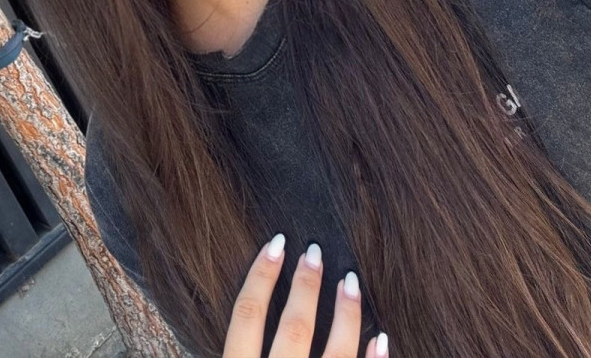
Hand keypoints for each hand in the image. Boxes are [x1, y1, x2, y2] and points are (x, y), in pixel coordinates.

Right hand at [221, 233, 389, 357]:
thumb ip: (223, 352)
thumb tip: (210, 327)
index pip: (247, 317)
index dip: (260, 277)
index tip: (275, 244)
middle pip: (295, 328)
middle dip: (306, 287)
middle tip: (314, 252)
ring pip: (336, 354)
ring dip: (346, 315)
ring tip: (351, 282)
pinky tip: (381, 338)